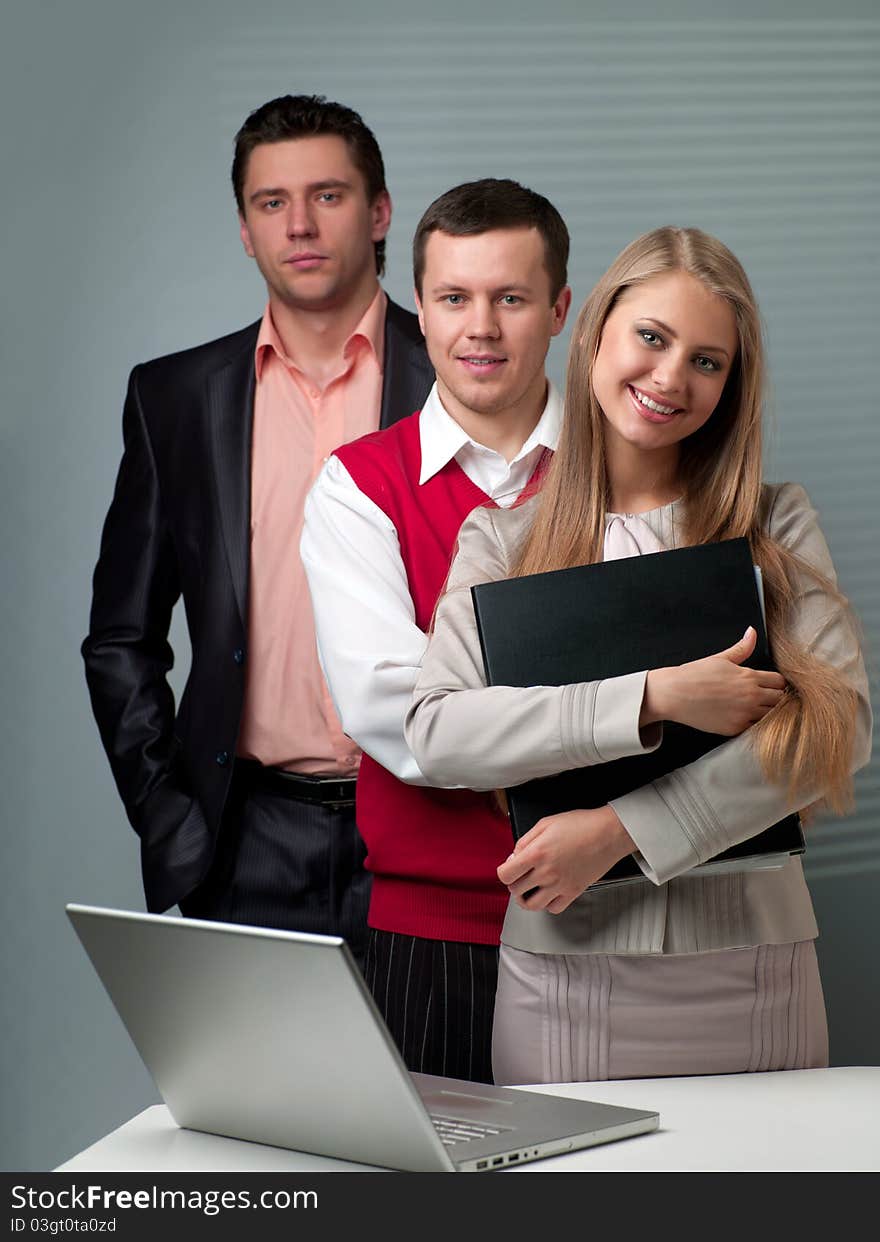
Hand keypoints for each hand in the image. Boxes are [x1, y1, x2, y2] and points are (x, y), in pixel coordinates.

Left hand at [497, 807, 635, 914]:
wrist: (608, 833)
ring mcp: (560, 885)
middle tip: (521, 876)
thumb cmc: (581, 824)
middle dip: (514, 882)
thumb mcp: (545, 824)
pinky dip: (547, 904)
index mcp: (536, 853)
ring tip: (529, 890)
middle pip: (516, 890)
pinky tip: (548, 893)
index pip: (505, 875)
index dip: (504, 871)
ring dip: (526, 898)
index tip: (509, 868)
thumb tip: (514, 857)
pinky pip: (553, 908)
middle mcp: (546, 872)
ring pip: (532, 905)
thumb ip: (525, 841)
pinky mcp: (573, 892)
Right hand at [642, 626, 785, 735]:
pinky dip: (752, 723)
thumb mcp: (720, 659)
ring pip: (771, 716)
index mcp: (749, 677)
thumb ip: (741, 648)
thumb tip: (751, 632)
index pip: (780, 682)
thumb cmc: (694, 675)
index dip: (775, 683)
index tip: (768, 685)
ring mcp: (744, 714)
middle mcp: (750, 696)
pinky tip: (741, 716)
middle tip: (762, 697)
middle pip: (780, 700)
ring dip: (765, 712)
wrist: (674, 694)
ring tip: (752, 707)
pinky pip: (755, 728)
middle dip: (774, 698)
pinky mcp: (735, 728)